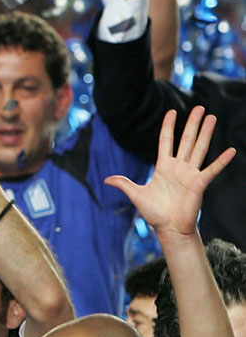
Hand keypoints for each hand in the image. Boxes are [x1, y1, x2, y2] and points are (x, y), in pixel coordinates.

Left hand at [105, 107, 235, 238]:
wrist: (168, 229)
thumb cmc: (154, 213)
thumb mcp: (136, 195)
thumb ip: (124, 184)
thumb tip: (106, 179)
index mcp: (163, 167)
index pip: (166, 141)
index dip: (168, 126)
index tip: (172, 111)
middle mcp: (178, 167)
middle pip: (187, 140)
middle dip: (192, 124)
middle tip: (200, 108)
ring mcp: (190, 174)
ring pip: (199, 148)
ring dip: (206, 133)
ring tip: (212, 118)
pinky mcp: (199, 183)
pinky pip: (212, 169)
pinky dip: (221, 160)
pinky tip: (231, 150)